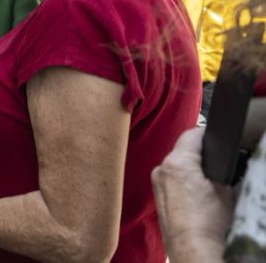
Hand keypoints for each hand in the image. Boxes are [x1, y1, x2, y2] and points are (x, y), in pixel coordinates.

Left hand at [152, 127, 233, 255]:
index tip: (214, 137)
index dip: (206, 134)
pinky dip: (181, 181)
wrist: (192, 246)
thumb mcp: (223, 189)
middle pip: (181, 150)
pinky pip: (170, 179)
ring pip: (175, 165)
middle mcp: (162, 169)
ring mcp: (156, 182)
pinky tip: (194, 193)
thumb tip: (218, 163)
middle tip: (214, 163)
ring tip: (205, 182)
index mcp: (177, 162)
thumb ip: (217, 168)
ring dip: (188, 169)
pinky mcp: (157, 195)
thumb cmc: (207, 222)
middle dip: (197, 154)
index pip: (192, 135)